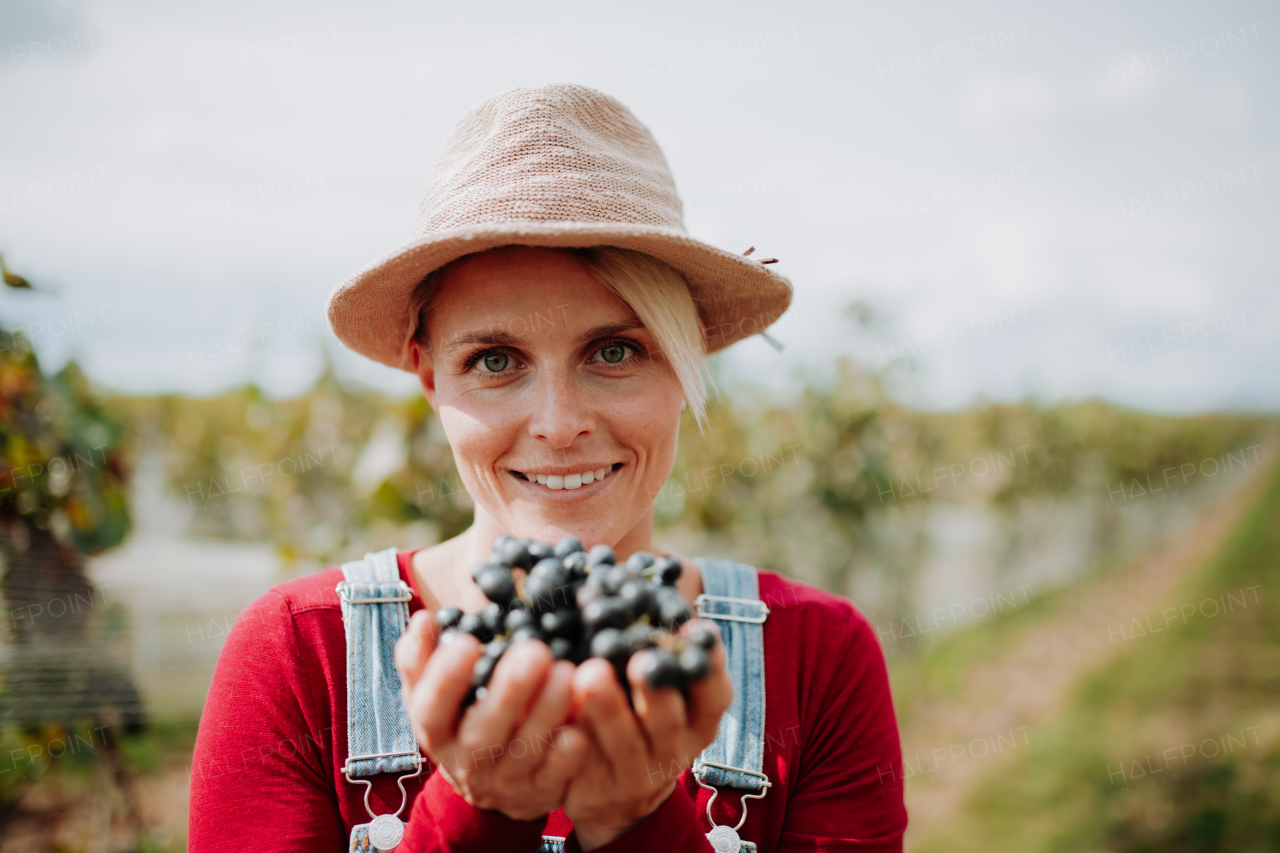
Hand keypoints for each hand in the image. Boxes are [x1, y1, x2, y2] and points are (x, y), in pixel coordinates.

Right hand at [394, 610, 589, 819]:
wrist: (487, 785)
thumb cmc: (460, 721)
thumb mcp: (432, 696)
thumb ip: (421, 660)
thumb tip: (423, 620)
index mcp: (436, 732)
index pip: (430, 710)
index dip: (445, 680)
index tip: (467, 642)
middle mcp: (466, 760)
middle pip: (482, 733)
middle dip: (508, 692)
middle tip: (534, 651)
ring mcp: (504, 779)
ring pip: (524, 751)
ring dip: (546, 712)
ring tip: (565, 671)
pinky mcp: (540, 790)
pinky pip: (555, 775)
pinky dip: (567, 753)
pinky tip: (579, 727)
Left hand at [562, 619, 732, 849]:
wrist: (610, 788)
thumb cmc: (637, 714)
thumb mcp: (660, 686)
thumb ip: (655, 645)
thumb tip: (640, 577)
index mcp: (698, 719)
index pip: (716, 694)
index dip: (710, 664)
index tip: (695, 628)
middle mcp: (674, 747)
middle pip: (670, 721)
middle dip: (657, 689)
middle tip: (641, 659)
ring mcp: (636, 772)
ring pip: (625, 743)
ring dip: (608, 708)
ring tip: (590, 675)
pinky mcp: (597, 787)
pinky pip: (583, 762)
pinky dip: (570, 734)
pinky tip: (557, 709)